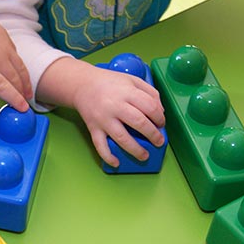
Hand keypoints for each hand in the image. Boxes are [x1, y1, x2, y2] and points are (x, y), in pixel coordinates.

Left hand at [0, 0, 31, 110]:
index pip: (1, 86)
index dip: (13, 99)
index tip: (23, 109)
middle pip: (14, 79)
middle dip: (22, 94)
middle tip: (26, 108)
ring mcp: (3, 45)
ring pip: (19, 67)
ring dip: (25, 82)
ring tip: (28, 95)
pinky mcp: (5, 37)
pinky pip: (16, 56)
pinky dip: (21, 69)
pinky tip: (19, 76)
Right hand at [38, 57, 164, 166]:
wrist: (82, 85)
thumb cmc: (109, 83)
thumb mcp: (132, 80)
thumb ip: (150, 92)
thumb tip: (161, 112)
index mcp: (127, 92)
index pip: (150, 107)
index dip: (160, 118)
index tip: (161, 124)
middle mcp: (115, 106)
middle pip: (139, 123)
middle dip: (152, 135)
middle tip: (159, 142)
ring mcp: (103, 119)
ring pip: (122, 137)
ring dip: (135, 149)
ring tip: (145, 156)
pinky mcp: (93, 128)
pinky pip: (100, 145)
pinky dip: (108, 156)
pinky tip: (116, 163)